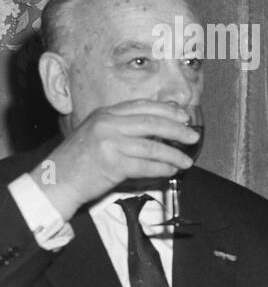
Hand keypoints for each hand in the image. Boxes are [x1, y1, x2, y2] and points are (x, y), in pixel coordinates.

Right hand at [39, 100, 199, 220]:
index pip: (142, 106)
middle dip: (177, 129)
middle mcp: (107, 124)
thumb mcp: (97, 132)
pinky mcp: (112, 164)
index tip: (184, 116)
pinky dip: (162, 169)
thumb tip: (159, 126)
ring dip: (174, 155)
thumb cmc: (80, 159)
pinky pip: (146, 166)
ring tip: (187, 161)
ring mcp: (109, 143)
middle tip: (193, 137)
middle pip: (152, 123)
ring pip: (153, 146)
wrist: (56, 180)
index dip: (167, 110)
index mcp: (105, 114)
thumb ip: (123, 126)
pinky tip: (171, 171)